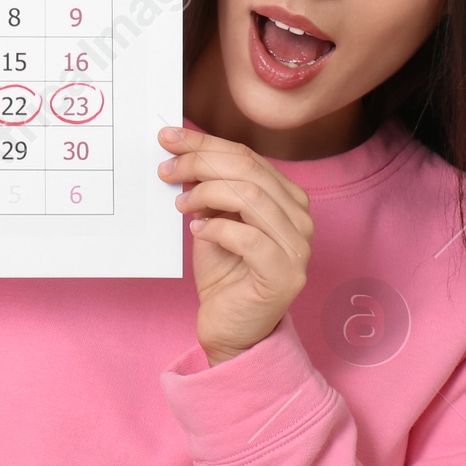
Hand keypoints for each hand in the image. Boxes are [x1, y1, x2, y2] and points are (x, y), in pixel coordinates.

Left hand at [157, 126, 313, 365]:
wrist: (232, 328)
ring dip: (207, 193)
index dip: (205, 143)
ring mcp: (297, 247)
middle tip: (166, 169)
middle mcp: (300, 218)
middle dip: (201, 162)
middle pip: (249, 170)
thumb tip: (182, 152)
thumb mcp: (212, 219)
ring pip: (252, 197)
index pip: (247, 156)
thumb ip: (209, 189)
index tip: (169, 137)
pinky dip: (218, 227)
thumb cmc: (224, 273)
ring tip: (181, 203)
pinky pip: (249, 237)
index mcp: (287, 198)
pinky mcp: (285, 274)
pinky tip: (197, 230)